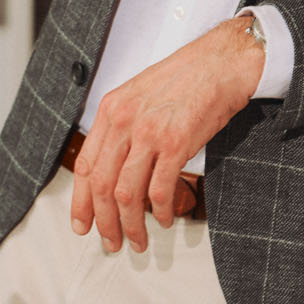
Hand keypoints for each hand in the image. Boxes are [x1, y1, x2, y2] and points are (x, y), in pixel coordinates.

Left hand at [70, 18, 264, 251]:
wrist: (221, 62)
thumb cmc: (187, 77)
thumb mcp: (140, 93)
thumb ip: (123, 125)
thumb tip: (115, 165)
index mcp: (111, 110)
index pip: (86, 166)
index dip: (81, 202)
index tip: (83, 223)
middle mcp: (125, 122)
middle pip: (102, 186)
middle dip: (104, 222)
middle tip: (111, 242)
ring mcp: (150, 133)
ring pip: (127, 194)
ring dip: (131, 224)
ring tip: (138, 240)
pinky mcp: (177, 143)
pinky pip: (160, 190)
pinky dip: (160, 211)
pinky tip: (164, 219)